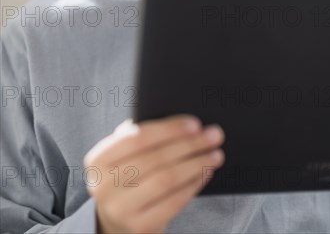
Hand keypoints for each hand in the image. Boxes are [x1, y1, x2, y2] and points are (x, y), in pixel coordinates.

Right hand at [83, 114, 224, 233]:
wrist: (117, 222)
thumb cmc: (127, 176)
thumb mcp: (123, 155)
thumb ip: (140, 135)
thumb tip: (181, 122)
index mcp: (98, 160)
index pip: (137, 137)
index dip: (168, 129)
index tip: (195, 123)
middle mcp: (103, 186)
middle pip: (156, 158)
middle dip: (190, 144)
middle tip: (214, 135)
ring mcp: (120, 209)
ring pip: (167, 179)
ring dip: (196, 164)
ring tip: (215, 154)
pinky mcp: (140, 227)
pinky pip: (174, 201)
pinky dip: (194, 184)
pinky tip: (205, 173)